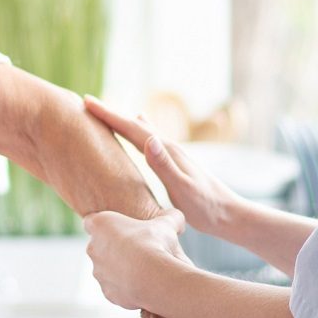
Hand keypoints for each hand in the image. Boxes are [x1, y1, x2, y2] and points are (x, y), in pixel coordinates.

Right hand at [84, 96, 241, 236]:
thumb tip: (149, 138)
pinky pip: (145, 139)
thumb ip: (165, 166)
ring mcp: (170, 152)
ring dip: (120, 120)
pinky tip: (138, 124)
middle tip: (87, 102)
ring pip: (139, 130)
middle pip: (132, 124)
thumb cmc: (206, 208)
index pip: (131, 128)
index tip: (87, 102)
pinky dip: (133, 130)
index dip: (108, 115)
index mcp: (166, 150)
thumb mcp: (184, 189)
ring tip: (104, 112)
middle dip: (109, 113)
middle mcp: (168, 146)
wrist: (230, 215)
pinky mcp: (172, 160)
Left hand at [84, 209, 185, 309]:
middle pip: (98, 245)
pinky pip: (114, 287)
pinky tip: (142, 284)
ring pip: (105, 269)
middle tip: (135, 249)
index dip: (106, 224)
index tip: (120, 227)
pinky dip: (125, 286)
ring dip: (118, 268)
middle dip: (113, 247)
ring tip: (141, 269)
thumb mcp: (166, 224)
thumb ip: (170, 217)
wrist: (153, 277)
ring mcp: (98, 272)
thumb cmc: (155, 243)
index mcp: (100, 224)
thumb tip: (179, 218)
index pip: (92, 221)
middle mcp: (92, 248)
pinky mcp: (107, 292)